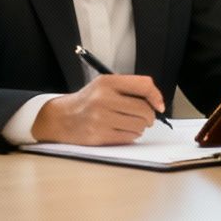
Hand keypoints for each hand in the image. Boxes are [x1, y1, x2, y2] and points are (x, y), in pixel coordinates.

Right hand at [34, 73, 166, 144]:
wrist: (61, 118)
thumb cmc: (87, 101)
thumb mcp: (104, 85)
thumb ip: (129, 89)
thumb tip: (157, 102)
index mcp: (107, 82)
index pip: (144, 85)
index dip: (156, 96)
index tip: (159, 105)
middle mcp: (103, 99)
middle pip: (144, 109)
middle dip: (149, 116)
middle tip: (144, 117)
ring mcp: (101, 118)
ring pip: (140, 125)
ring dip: (140, 126)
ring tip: (129, 123)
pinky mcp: (99, 136)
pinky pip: (130, 137)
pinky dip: (131, 135)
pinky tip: (121, 130)